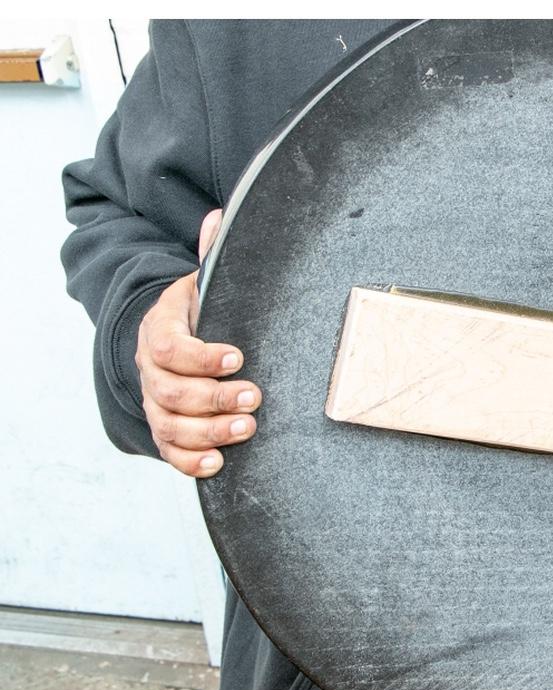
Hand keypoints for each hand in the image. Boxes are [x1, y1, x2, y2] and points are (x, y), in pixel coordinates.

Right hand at [136, 209, 260, 476]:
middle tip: (254, 396)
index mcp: (160, 332)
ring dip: (209, 431)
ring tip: (248, 428)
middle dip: (213, 397)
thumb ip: (211, 257)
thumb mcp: (203, 284)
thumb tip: (220, 216)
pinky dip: (192, 461)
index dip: (202, 356)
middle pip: (170, 392)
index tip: (238, 356)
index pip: (169, 348)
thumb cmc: (199, 314)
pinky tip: (219, 463)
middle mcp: (152, 371)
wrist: (173, 342)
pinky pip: (171, 452)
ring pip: (171, 425)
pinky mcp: (168, 430)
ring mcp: (156, 404)